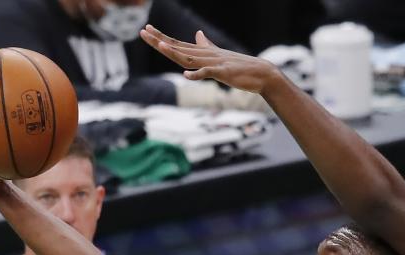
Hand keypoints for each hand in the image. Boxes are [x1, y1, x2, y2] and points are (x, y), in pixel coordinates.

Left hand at [140, 26, 280, 94]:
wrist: (260, 73)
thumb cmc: (239, 66)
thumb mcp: (218, 55)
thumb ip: (206, 45)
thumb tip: (197, 34)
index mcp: (202, 52)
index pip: (177, 44)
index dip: (161, 37)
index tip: (146, 30)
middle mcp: (206, 55)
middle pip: (179, 48)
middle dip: (160, 41)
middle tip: (143, 32)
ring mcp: (214, 63)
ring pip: (190, 58)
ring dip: (175, 52)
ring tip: (160, 46)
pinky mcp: (224, 73)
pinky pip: (208, 73)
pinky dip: (197, 74)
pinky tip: (187, 74)